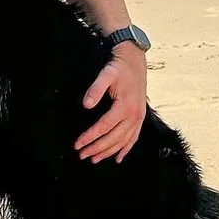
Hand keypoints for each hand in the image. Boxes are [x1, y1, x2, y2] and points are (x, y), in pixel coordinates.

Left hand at [75, 44, 146, 163]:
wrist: (135, 59)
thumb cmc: (119, 67)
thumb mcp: (106, 74)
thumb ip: (95, 89)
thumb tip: (86, 105)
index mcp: (125, 106)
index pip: (104, 127)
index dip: (89, 137)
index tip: (77, 144)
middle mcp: (134, 115)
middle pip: (113, 138)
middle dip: (97, 148)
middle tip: (82, 155)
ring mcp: (139, 118)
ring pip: (123, 141)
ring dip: (109, 152)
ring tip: (95, 159)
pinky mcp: (140, 117)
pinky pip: (134, 137)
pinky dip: (126, 149)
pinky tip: (118, 158)